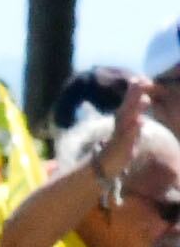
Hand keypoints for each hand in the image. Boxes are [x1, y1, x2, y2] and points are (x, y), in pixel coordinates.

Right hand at [104, 79, 152, 199]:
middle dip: (134, 95)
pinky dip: (134, 130)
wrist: (102, 169)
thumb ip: (131, 120)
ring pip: (128, 121)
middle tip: (141, 81)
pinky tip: (140, 122)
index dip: (133, 92)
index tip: (139, 78)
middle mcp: (120, 127)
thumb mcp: (125, 133)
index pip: (128, 104)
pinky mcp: (122, 149)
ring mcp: (120, 137)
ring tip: (144, 99)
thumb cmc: (117, 149)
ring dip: (135, 109)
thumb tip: (140, 111)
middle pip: (127, 108)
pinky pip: (128, 139)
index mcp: (122, 122)